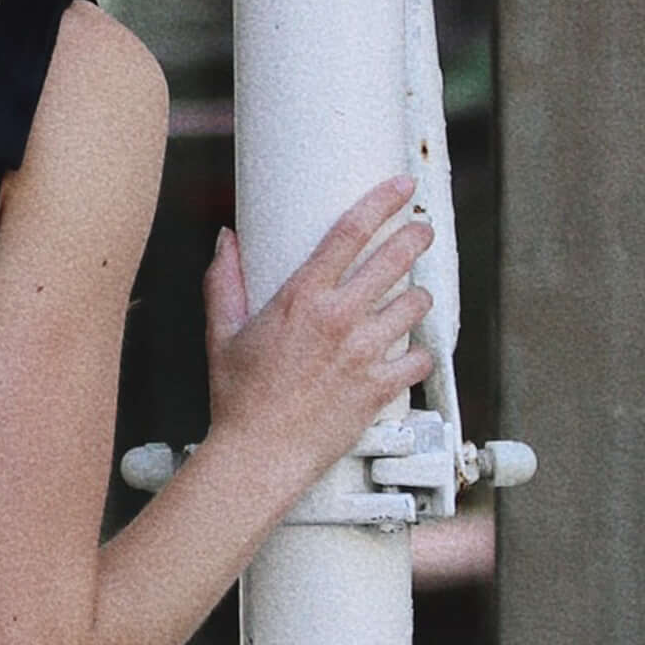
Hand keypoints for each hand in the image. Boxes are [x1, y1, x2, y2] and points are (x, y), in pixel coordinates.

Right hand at [200, 177, 433, 482]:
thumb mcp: (223, 335)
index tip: (401, 187)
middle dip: (416, 237)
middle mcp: (339, 318)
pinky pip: (420, 359)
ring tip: (413, 299)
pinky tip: (412, 354)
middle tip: (421, 232)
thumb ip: (224, 282)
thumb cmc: (239, 401)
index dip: (382, 201)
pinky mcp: (379, 388)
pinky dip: (420, 356)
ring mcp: (364, 352)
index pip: (351, 231)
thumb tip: (226, 241)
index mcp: (302, 298)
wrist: (258, 457)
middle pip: (396, 258)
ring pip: (415, 305)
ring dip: (419, 298)